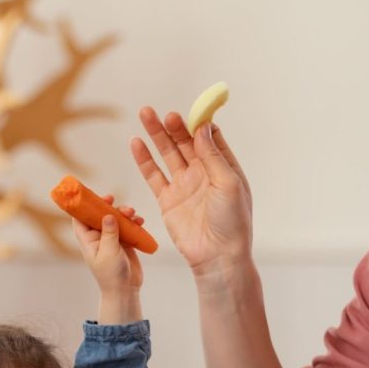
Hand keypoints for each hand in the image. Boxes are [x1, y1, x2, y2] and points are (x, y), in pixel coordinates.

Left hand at [70, 195, 143, 323]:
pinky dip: (133, 222)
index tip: (94, 197)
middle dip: (109, 207)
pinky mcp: (124, 242)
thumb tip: (108, 214)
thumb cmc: (111, 275)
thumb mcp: (109, 252)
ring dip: (124, 214)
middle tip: (116, 202)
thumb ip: (109, 233)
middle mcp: (98, 237)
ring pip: (116, 219)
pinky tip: (140, 221)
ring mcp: (111, 239)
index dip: (84, 206)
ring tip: (133, 214)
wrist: (125, 290)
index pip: (79, 218)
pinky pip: (128, 227)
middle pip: (100, 215)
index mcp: (88, 240)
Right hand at [130, 107, 252, 279]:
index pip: (210, 137)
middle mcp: (203, 173)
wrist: (217, 256)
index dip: (199, 123)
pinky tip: (136, 142)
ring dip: (156, 134)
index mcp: (223, 168)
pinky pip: (153, 175)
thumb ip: (213, 156)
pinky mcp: (168, 200)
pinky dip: (144, 159)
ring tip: (145, 114)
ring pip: (167, 154)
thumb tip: (202, 127)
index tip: (191, 111)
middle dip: (174, 126)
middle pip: (185, 142)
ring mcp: (184, 186)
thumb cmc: (232, 222)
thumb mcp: (229, 184)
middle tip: (163, 113)